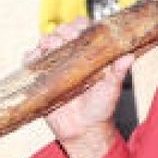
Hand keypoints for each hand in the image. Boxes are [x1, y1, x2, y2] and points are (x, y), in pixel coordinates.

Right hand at [24, 19, 132, 157]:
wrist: (83, 130)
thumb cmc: (101, 108)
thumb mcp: (111, 89)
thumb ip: (118, 72)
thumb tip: (129, 56)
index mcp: (88, 53)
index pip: (82, 30)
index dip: (79, 26)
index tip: (80, 30)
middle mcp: (70, 55)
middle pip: (61, 33)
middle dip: (61, 32)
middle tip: (63, 39)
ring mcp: (54, 65)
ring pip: (44, 44)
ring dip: (45, 41)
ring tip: (49, 46)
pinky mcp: (41, 78)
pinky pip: (30, 63)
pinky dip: (29, 57)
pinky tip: (34, 57)